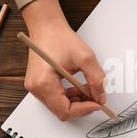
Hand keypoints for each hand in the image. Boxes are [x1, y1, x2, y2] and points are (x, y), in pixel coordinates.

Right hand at [22, 0, 105, 120]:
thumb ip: (96, 79)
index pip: (65, 110)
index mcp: (44, 82)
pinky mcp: (39, 84)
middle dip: (82, 105)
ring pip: (60, 106)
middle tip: (96, 96)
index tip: (97, 103)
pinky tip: (80, 86)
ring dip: (77, 101)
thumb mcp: (86, 57)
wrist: (47, 27)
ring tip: (89, 88)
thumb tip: (101, 97)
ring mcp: (36, 87)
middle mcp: (36, 88)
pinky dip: (70, 95)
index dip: (84, 109)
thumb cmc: (60, 38)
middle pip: (62, 110)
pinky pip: (56, 98)